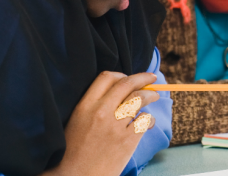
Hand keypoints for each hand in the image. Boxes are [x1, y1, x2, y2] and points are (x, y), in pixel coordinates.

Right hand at [41, 71, 159, 175]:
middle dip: (143, 78)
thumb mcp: (77, 122)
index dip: (121, 75)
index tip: (129, 77)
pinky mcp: (127, 140)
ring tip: (154, 97)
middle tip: (152, 78)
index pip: (106, 77)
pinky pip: (145, 120)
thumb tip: (118, 94)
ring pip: (139, 99)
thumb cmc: (73, 153)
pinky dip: (149, 119)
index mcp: (85, 106)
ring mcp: (115, 125)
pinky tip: (148, 123)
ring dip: (150, 96)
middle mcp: (101, 111)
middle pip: (127, 84)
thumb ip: (94, 106)